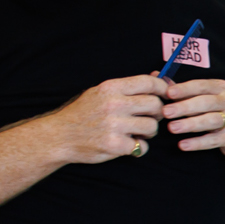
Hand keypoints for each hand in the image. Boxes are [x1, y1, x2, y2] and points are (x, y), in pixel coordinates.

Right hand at [45, 75, 164, 163]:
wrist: (58, 136)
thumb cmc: (83, 114)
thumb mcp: (100, 93)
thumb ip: (129, 87)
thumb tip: (159, 75)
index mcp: (110, 88)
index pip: (149, 83)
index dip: (163, 89)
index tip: (166, 96)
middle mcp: (113, 104)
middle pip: (155, 105)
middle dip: (157, 113)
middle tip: (148, 118)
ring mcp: (114, 125)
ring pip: (152, 127)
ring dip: (148, 132)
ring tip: (136, 132)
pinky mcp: (114, 145)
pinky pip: (143, 146)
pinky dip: (139, 148)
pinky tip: (129, 145)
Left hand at [159, 77, 224, 155]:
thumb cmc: (216, 112)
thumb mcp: (202, 98)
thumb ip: (180, 90)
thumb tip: (155, 76)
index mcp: (222, 88)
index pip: (202, 86)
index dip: (185, 89)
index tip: (168, 93)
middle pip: (206, 102)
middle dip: (184, 107)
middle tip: (165, 112)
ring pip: (211, 121)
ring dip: (190, 124)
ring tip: (172, 128)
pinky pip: (215, 140)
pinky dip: (198, 143)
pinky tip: (183, 145)